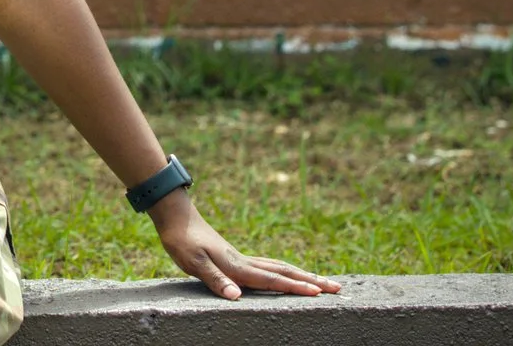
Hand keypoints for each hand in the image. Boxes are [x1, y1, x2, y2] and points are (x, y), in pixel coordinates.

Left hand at [149, 193, 339, 301]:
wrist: (175, 216)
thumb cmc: (182, 240)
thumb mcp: (193, 262)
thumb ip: (215, 279)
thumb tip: (237, 297)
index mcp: (237, 265)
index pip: (271, 280)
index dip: (294, 288)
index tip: (318, 293)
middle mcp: (244, 261)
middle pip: (285, 272)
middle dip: (311, 281)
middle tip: (337, 288)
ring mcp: (242, 258)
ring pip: (280, 268)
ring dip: (302, 275)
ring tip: (323, 283)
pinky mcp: (237, 257)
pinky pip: (269, 267)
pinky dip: (285, 272)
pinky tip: (288, 275)